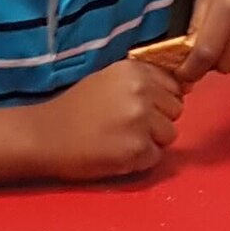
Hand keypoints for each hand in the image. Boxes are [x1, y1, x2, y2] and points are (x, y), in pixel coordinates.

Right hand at [28, 56, 186, 179]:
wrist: (45, 136)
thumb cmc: (76, 108)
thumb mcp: (109, 79)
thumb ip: (143, 81)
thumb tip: (184, 87)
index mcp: (135, 71)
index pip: (174, 85)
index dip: (159, 99)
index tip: (138, 107)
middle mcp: (142, 91)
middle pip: (176, 109)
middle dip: (158, 119)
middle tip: (127, 125)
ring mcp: (141, 121)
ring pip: (170, 134)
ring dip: (151, 140)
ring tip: (122, 139)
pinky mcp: (138, 149)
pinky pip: (157, 157)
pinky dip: (141, 159)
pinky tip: (118, 153)